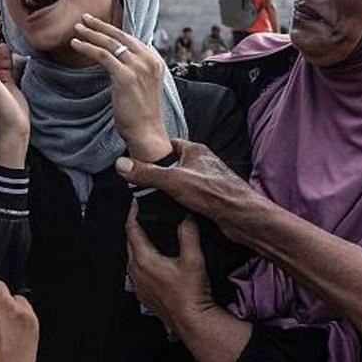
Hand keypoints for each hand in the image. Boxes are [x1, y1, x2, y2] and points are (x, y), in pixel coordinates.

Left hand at [71, 13, 171, 160]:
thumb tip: (118, 61)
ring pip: (109, 43)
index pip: (130, 39)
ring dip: (91, 34)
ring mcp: (138, 66)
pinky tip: (76, 44)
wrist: (147, 131)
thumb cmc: (141, 113)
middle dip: (100, 25)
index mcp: (155, 60)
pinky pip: (102, 55)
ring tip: (77, 29)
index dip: (112, 31)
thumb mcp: (143, 85)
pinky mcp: (125, 76)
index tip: (98, 25)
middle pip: (120, 36)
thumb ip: (135, 70)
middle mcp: (149, 60)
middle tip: (84, 18)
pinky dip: (87, 47)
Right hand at [115, 139, 268, 244]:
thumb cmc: (213, 193)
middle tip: (142, 182)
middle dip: (158, 173)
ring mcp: (206, 179)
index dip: (152, 152)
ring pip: (180, 180)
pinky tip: (171, 207)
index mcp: (195, 150)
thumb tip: (121, 165)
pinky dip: (178, 199)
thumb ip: (146, 173)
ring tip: (154, 196)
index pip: (168, 144)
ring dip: (168, 188)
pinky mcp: (208, 195)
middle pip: (172, 163)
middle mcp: (201, 162)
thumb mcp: (173, 180)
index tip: (137, 161)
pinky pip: (187, 193)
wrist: (240, 217)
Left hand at [125, 205, 214, 334]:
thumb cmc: (191, 293)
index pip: (132, 230)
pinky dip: (141, 262)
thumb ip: (188, 234)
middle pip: (129, 243)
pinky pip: (136, 273)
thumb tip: (186, 218)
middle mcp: (136, 272)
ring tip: (147, 237)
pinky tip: (152, 262)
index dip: (132, 214)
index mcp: (144, 260)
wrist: (192, 321)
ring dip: (137, 246)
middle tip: (142, 218)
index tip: (135, 204)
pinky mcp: (143, 294)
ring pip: (132, 258)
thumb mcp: (193, 259)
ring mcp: (138, 284)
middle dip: (134, 229)